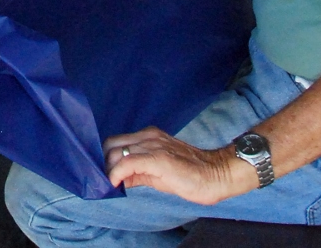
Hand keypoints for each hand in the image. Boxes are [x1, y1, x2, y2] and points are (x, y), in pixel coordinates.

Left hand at [104, 127, 256, 204]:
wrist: (216, 174)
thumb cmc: (190, 174)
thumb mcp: (158, 172)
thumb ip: (137, 172)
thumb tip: (118, 180)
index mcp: (149, 136)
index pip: (116, 141)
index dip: (107, 157)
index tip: (104, 173)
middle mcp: (148, 136)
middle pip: (112, 145)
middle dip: (104, 164)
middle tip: (106, 181)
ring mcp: (153, 145)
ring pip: (116, 152)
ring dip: (108, 170)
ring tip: (111, 185)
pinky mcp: (157, 158)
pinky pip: (128, 162)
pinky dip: (117, 173)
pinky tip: (116, 184)